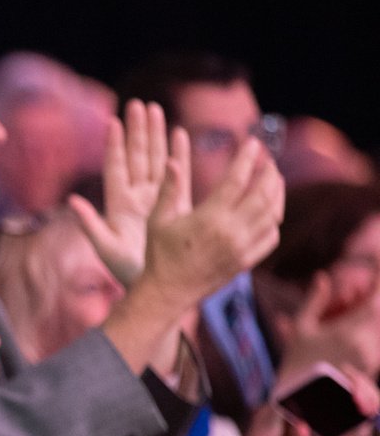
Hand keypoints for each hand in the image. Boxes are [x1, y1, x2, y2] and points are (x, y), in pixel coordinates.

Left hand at [69, 99, 167, 285]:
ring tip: (156, 110)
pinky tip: (180, 134)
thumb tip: (72, 201)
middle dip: (138, 131)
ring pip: (156, 159)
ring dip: (156, 136)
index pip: (116, 167)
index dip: (114, 144)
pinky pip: (178, 173)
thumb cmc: (127, 271)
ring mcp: (156, 198)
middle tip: (139, 104)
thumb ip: (89, 224)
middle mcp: (136, 197)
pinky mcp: (175, 204)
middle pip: (137, 157)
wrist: (156, 285)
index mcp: (118, 204)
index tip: (113, 120)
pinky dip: (178, 154)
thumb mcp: (105, 247)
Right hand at [137, 132, 283, 314]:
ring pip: (273, 214)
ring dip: (277, 193)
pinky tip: (270, 212)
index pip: (237, 179)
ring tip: (274, 180)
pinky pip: (271, 237)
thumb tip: (172, 160)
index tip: (253, 143)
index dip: (247, 158)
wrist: (167, 292)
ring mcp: (242, 248)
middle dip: (269, 172)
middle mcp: (231, 232)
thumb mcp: (158, 220)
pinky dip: (274, 221)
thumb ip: (168, 189)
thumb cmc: (159, 254)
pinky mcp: (246, 262)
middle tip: (268, 161)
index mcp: (209, 218)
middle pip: (264, 194)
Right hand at [284, 270, 379, 380]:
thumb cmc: (297, 363)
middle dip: (369, 297)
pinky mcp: (372, 366)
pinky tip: (345, 327)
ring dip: (366, 312)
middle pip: (378, 311)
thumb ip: (315, 300)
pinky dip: (366, 327)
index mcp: (350, 331)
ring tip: (344, 308)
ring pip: (377, 325)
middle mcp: (366, 344)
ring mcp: (371, 356)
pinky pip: (374, 338)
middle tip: (352, 291)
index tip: (375, 268)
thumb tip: (322, 276)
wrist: (302, 400)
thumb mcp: (301, 329)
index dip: (378, 282)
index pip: (376, 300)